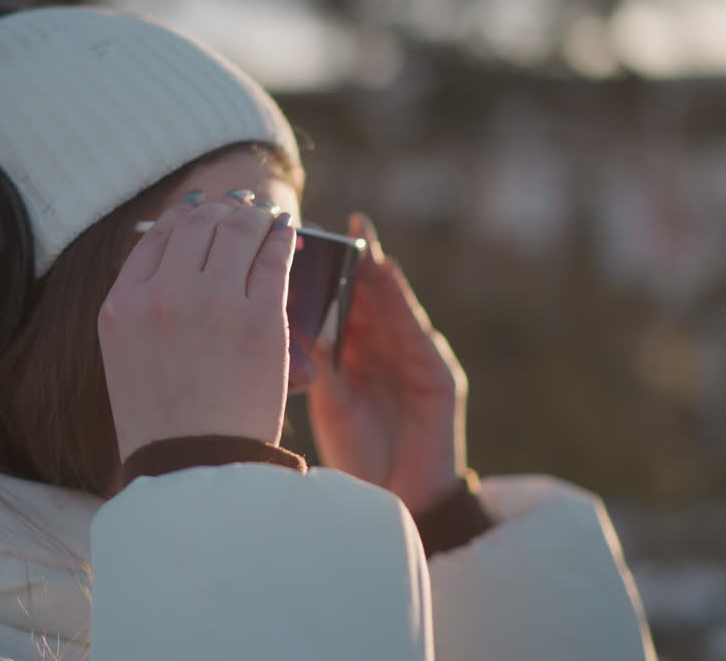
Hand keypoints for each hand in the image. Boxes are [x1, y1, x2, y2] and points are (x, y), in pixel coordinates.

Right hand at [99, 190, 296, 460]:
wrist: (195, 469)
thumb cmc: (165, 421)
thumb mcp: (127, 356)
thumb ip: (144, 302)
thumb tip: (177, 248)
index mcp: (121, 304)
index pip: (158, 233)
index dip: (186, 214)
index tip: (204, 209)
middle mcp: (161, 294)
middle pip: (198, 222)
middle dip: (223, 210)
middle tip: (241, 208)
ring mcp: (213, 302)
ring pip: (238, 228)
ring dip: (255, 216)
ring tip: (266, 217)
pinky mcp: (260, 317)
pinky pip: (274, 256)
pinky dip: (281, 238)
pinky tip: (285, 233)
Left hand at [307, 213, 467, 514]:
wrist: (397, 501)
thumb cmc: (358, 452)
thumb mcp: (329, 398)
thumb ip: (316, 361)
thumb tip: (286, 318)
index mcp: (358, 353)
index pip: (340, 302)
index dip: (324, 271)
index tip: (305, 240)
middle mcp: (387, 349)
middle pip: (368, 295)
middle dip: (354, 258)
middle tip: (336, 223)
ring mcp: (416, 360)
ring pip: (394, 305)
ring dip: (379, 271)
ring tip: (362, 237)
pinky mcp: (440, 377)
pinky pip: (419, 332)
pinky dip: (403, 302)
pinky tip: (387, 276)